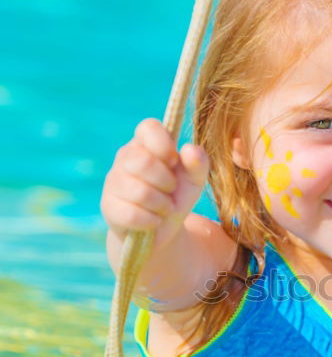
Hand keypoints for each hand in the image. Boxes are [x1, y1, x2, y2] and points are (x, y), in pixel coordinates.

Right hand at [101, 118, 208, 251]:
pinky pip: (132, 214)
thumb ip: (198, 163)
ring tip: (163, 207)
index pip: (149, 127)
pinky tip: (153, 220)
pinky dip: (151, 221)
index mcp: (146, 143)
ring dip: (162, 205)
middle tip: (170, 190)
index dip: (164, 144)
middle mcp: (125, 157)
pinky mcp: (108, 206)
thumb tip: (190, 149)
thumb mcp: (194, 180)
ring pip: (140, 192)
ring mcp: (113, 181)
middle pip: (144, 162)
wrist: (161, 229)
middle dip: (167, 182)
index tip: (173, 161)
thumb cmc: (176, 196)